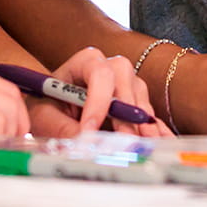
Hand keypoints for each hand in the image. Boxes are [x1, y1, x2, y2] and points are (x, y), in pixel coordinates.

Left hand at [24, 46, 167, 138]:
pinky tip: (163, 142)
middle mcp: (109, 68)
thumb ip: (61, 127)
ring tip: (145, 143)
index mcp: (83, 63)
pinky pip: (150, 114)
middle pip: (124, 77)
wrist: (51, 110)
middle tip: (124, 139)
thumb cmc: (45, 107)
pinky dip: (156, 128)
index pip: (97, 72)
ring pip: (139, 93)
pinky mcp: (136, 104)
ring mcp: (126, 84)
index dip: (97, 100)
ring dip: (142, 119)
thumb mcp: (44, 117)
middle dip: (125, 109)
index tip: (89, 129)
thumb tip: (84, 142)